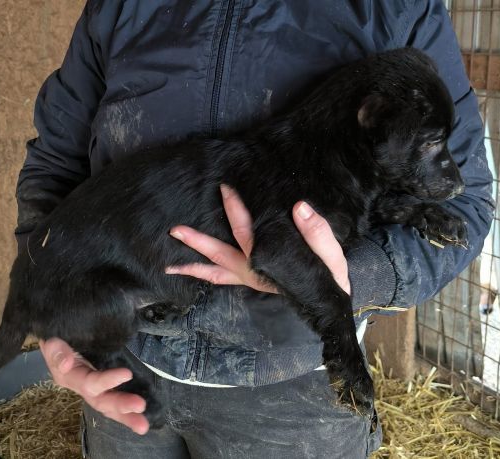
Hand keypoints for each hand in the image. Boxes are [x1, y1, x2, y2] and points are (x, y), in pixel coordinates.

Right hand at [39, 338, 148, 434]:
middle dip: (121, 406)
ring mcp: (94, 387)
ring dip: (127, 416)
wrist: (60, 336)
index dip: (108, 380)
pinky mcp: (103, 384)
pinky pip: (114, 397)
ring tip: (143, 425)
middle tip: (140, 407)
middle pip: (102, 401)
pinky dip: (126, 410)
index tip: (127, 374)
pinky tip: (142, 415)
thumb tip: (66, 364)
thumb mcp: (52, 341)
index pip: (90, 383)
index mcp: (70, 377)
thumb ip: (57, 351)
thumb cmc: (57, 337)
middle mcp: (82, 387)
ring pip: (109, 405)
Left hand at [165, 185, 349, 294]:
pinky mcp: (251, 282)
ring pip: (215, 272)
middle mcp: (252, 271)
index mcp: (267, 260)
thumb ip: (316, 232)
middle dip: (196, 242)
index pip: (245, 230)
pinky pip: (223, 279)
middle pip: (218, 254)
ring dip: (192, 267)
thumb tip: (299, 206)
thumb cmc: (330, 279)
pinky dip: (207, 274)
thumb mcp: (331, 256)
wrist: (330, 306)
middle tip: (174, 230)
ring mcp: (249, 279)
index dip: (234, 208)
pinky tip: (195, 270)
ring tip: (169, 265)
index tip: (225, 189)